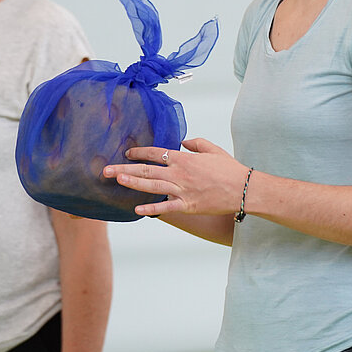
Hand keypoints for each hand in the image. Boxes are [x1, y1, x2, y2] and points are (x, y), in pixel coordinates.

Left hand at [104, 138, 248, 217]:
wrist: (244, 189)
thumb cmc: (230, 169)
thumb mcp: (213, 150)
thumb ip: (196, 143)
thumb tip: (182, 142)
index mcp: (184, 158)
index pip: (156, 153)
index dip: (139, 152)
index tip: (127, 153)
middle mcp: (179, 173)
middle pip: (147, 169)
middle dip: (124, 168)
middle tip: (106, 170)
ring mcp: (182, 190)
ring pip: (151, 185)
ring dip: (132, 183)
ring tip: (116, 180)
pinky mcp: (188, 205)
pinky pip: (166, 206)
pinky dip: (151, 208)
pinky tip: (137, 209)